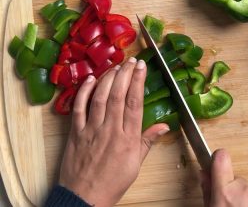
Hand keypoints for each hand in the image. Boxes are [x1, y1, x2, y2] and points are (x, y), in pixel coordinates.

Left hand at [59, 57, 169, 205]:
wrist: (84, 198)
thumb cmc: (112, 182)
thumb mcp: (136, 164)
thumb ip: (148, 141)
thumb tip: (165, 126)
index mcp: (128, 138)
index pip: (134, 103)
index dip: (138, 82)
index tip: (142, 67)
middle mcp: (110, 129)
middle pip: (118, 95)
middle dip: (126, 74)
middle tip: (132, 61)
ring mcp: (91, 129)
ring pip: (100, 97)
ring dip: (108, 78)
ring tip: (117, 66)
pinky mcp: (76, 131)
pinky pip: (79, 107)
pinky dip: (84, 91)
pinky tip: (91, 79)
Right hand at [200, 149, 247, 206]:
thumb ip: (207, 189)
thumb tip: (204, 172)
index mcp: (224, 191)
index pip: (221, 157)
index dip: (218, 157)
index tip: (215, 160)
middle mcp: (243, 189)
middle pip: (235, 178)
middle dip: (232, 187)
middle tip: (228, 203)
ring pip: (247, 188)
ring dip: (244, 197)